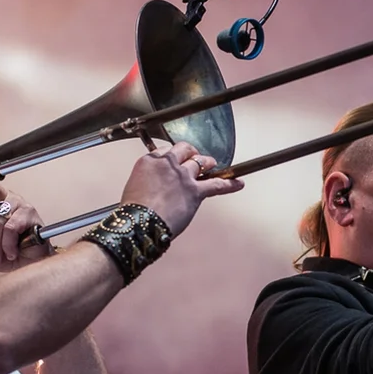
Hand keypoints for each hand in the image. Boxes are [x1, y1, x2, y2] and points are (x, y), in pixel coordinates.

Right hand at [119, 142, 243, 235]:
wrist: (139, 224)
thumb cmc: (133, 211)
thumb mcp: (135, 187)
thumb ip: (149, 180)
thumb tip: (158, 186)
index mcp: (150, 161)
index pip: (166, 150)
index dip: (173, 155)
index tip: (175, 159)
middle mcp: (167, 164)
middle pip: (184, 149)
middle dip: (191, 152)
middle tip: (195, 156)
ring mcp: (183, 176)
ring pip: (201, 162)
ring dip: (208, 163)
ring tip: (212, 165)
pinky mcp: (195, 191)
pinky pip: (217, 184)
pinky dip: (230, 184)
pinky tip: (239, 183)